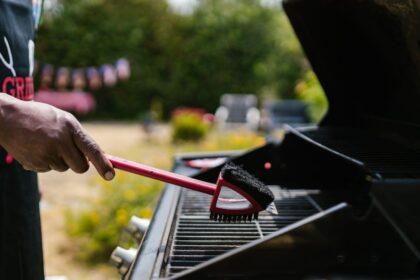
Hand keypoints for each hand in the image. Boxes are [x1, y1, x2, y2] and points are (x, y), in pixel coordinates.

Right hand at [0, 94, 114, 179]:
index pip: (92, 149)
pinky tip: (35, 148)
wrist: (7, 118)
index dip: (103, 164)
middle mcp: (60, 141)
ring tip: (45, 143)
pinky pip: (48, 169)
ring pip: (64, 168)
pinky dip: (45, 162)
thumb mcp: (63, 120)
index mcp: (70, 127)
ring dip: (59, 160)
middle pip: (80, 167)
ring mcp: (46, 154)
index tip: (111, 176)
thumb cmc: (41, 117)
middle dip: (79, 164)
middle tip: (68, 152)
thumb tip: (95, 158)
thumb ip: (78, 137)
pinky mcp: (34, 163)